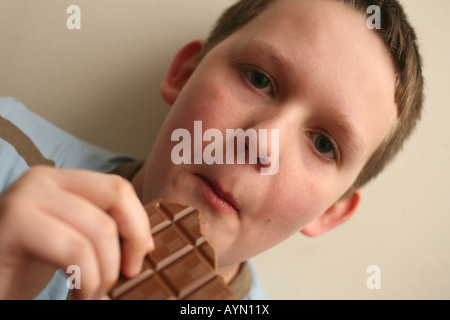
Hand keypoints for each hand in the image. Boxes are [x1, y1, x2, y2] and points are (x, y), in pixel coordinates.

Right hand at [0, 165, 153, 299]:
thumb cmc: (23, 266)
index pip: (119, 188)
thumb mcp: (68, 239)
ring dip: (106, 271)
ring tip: (93, 294)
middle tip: (126, 275)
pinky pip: (75, 251)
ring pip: (101, 228)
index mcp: (60, 181)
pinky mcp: (14, 224)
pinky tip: (77, 295)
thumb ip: (99, 231)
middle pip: (117, 196)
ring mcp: (26, 199)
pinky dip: (87, 280)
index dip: (139, 222)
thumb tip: (146, 243)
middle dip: (133, 240)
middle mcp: (43, 180)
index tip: (142, 256)